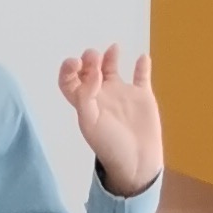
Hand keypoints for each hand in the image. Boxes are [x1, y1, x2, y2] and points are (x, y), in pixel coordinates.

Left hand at [59, 43, 161, 195]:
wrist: (136, 163)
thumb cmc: (109, 146)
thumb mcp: (89, 122)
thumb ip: (86, 95)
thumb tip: (94, 72)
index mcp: (85, 103)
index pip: (69, 81)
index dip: (68, 69)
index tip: (76, 62)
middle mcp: (101, 96)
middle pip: (89, 70)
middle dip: (89, 59)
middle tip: (94, 57)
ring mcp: (122, 95)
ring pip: (112, 69)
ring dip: (110, 56)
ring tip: (113, 49)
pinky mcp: (142, 97)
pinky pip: (142, 76)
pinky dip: (143, 65)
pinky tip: (142, 57)